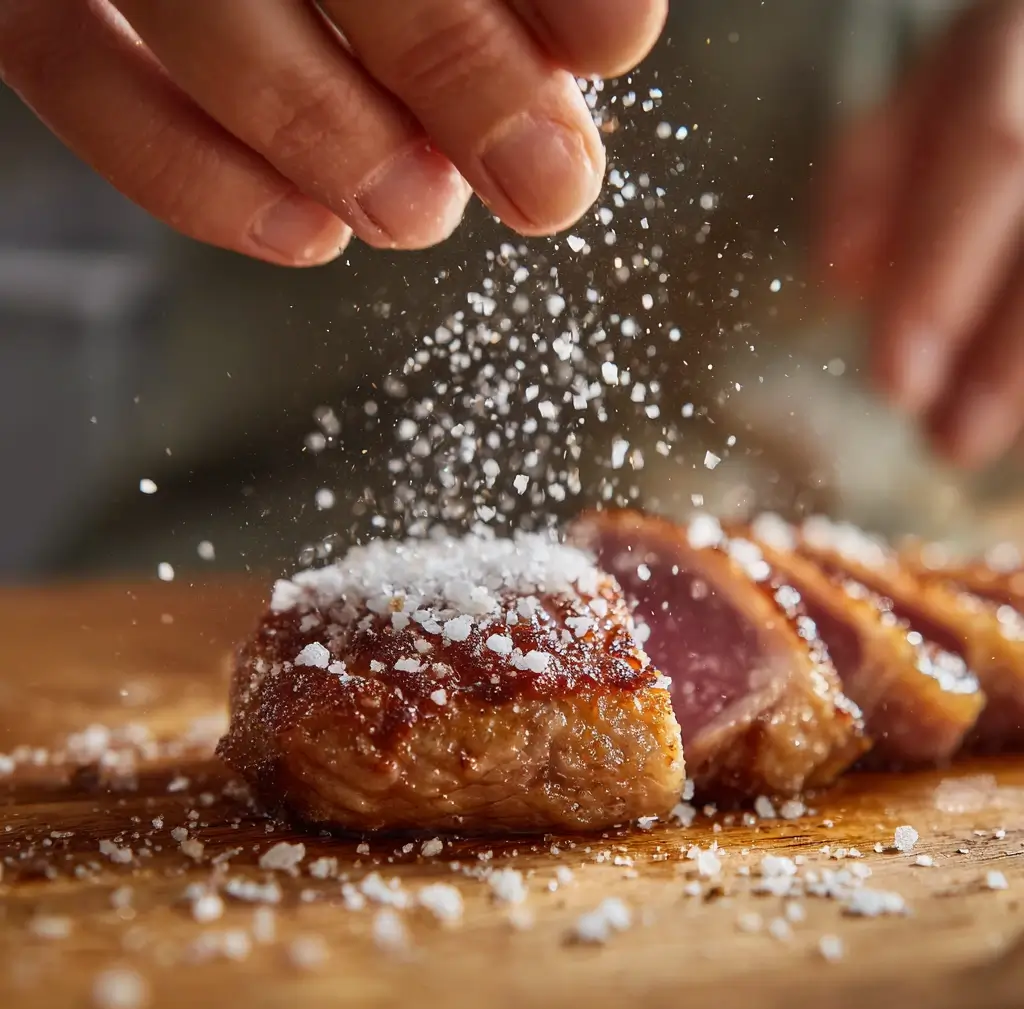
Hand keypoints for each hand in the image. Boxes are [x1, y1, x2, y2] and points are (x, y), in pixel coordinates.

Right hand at [0, 0, 664, 265]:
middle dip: (456, 67)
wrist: (179, 53)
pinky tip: (310, 233)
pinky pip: (74, 76)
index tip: (612, 46)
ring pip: (196, 7)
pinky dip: (193, 176)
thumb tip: (591, 43)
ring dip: (326, 134)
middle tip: (546, 185)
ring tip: (424, 214)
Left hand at [817, 0, 1023, 468]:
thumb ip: (876, 168)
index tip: (897, 379)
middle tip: (945, 441)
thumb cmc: (996, 77)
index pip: (991, 156)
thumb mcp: (927, 92)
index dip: (944, 276)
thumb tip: (837, 276)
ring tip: (967, 442)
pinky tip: (1007, 419)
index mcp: (1023, 45)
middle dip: (1005, 359)